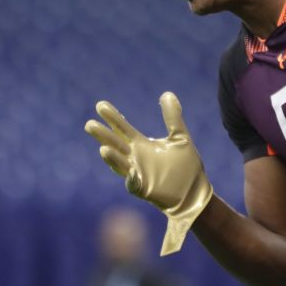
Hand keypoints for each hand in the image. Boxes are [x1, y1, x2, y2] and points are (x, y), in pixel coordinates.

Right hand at [85, 92, 213, 254]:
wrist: (195, 191)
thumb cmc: (186, 166)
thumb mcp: (180, 137)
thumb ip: (173, 117)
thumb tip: (167, 93)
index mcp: (142, 145)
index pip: (122, 129)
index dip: (112, 117)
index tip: (100, 105)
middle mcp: (135, 158)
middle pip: (115, 145)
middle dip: (103, 136)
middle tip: (90, 125)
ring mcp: (138, 174)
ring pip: (121, 165)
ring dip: (112, 158)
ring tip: (103, 149)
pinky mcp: (145, 189)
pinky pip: (135, 184)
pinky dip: (132, 179)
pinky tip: (132, 172)